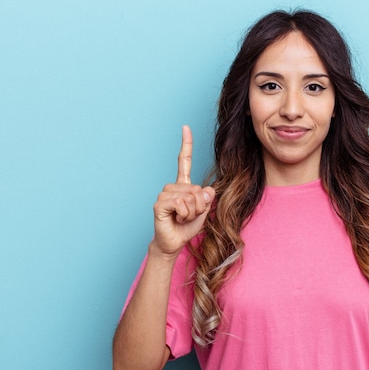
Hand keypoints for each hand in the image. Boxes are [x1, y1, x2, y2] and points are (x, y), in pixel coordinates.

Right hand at [151, 125, 214, 256]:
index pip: (185, 161)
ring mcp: (165, 194)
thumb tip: (207, 190)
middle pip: (198, 190)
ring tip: (182, 218)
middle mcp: (173, 186)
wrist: (174, 242)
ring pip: (190, 197)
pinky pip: (181, 204)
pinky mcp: (160, 204)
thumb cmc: (187, 226)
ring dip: (192, 212)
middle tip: (189, 216)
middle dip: (199, 207)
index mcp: (184, 185)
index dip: (186, 144)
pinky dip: (184, 215)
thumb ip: (208, 198)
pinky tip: (176, 219)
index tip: (185, 127)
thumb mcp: (204, 210)